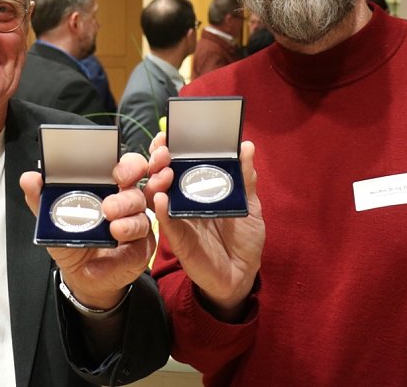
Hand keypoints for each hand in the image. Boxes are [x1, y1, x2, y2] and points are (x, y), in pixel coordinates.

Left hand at [20, 152, 155, 309]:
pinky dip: (119, 258)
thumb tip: (29, 178)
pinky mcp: (139, 253)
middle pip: (138, 192)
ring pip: (142, 220)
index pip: (129, 168)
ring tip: (113, 230)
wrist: (81, 275)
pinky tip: (99, 263)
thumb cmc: (73, 240)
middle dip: (126, 199)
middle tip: (109, 208)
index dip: (130, 166)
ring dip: (129, 224)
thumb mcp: (54, 220)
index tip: (119, 173)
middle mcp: (128, 205)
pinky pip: (136, 252)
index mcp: (111, 189)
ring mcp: (137, 228)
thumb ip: (41, 198)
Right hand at [148, 133, 263, 320]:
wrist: (243, 273)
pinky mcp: (178, 239)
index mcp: (200, 188)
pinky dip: (160, 210)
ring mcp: (178, 219)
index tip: (168, 132)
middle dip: (158, 158)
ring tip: (164, 169)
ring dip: (157, 180)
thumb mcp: (249, 204)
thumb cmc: (244, 238)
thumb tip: (246, 146)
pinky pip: (165, 223)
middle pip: (163, 175)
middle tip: (162, 148)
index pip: (181, 163)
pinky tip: (159, 198)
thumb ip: (245, 178)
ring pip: (157, 195)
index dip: (172, 147)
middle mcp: (184, 200)